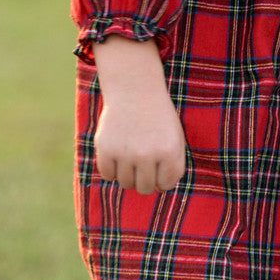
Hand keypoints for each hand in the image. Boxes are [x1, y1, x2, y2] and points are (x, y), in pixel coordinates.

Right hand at [93, 37, 187, 194]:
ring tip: (131, 153)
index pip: (166, 185)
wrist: (134, 90)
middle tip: (143, 160)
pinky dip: (112, 167)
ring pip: (126, 183)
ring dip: (128, 173)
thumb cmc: (157, 117)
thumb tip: (158, 190)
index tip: (159, 163)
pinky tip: (117, 152)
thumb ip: (171, 165)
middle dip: (145, 178)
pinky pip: (108, 175)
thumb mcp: (174, 137)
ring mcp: (125, 152)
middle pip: (144, 188)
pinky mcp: (105, 148)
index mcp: (170, 151)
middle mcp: (148, 155)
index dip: (162, 177)